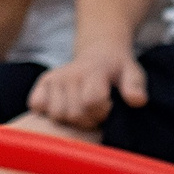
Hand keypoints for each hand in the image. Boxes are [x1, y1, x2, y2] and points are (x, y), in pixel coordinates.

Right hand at [29, 44, 146, 129]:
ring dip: (70, 119)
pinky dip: (48, 111)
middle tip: (97, 112)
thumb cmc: (117, 70)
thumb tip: (136, 101)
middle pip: (73, 113)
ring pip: (56, 114)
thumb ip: (135, 86)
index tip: (110, 107)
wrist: (100, 54)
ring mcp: (55, 77)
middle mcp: (70, 73)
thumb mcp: (133, 73)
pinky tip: (65, 106)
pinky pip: (37, 105)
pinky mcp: (43, 82)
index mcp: (93, 71)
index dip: (103, 112)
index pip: (91, 102)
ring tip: (82, 110)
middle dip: (88, 120)